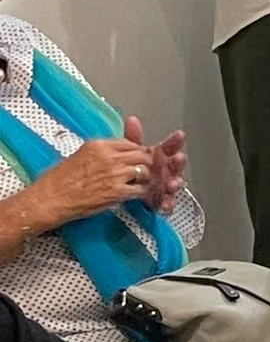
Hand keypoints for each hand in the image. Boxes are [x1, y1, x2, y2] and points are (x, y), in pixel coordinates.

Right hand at [29, 137, 155, 228]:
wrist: (49, 199)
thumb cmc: (58, 180)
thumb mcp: (79, 155)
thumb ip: (100, 153)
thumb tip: (115, 154)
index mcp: (99, 145)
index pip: (130, 143)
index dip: (137, 151)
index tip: (139, 158)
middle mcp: (110, 156)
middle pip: (142, 155)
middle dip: (147, 163)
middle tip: (147, 170)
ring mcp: (115, 174)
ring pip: (145, 171)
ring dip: (147, 178)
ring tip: (145, 183)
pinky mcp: (117, 191)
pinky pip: (140, 189)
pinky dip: (143, 192)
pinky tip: (140, 194)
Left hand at [126, 116, 186, 213]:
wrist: (124, 191)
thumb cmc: (131, 170)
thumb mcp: (130, 153)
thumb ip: (133, 138)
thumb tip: (132, 120)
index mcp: (160, 157)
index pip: (170, 147)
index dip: (175, 141)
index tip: (179, 135)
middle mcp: (166, 171)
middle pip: (175, 165)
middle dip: (178, 162)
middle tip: (177, 158)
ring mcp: (165, 186)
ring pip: (174, 184)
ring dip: (175, 183)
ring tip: (172, 183)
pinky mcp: (160, 200)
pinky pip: (166, 202)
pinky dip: (167, 203)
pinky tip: (166, 204)